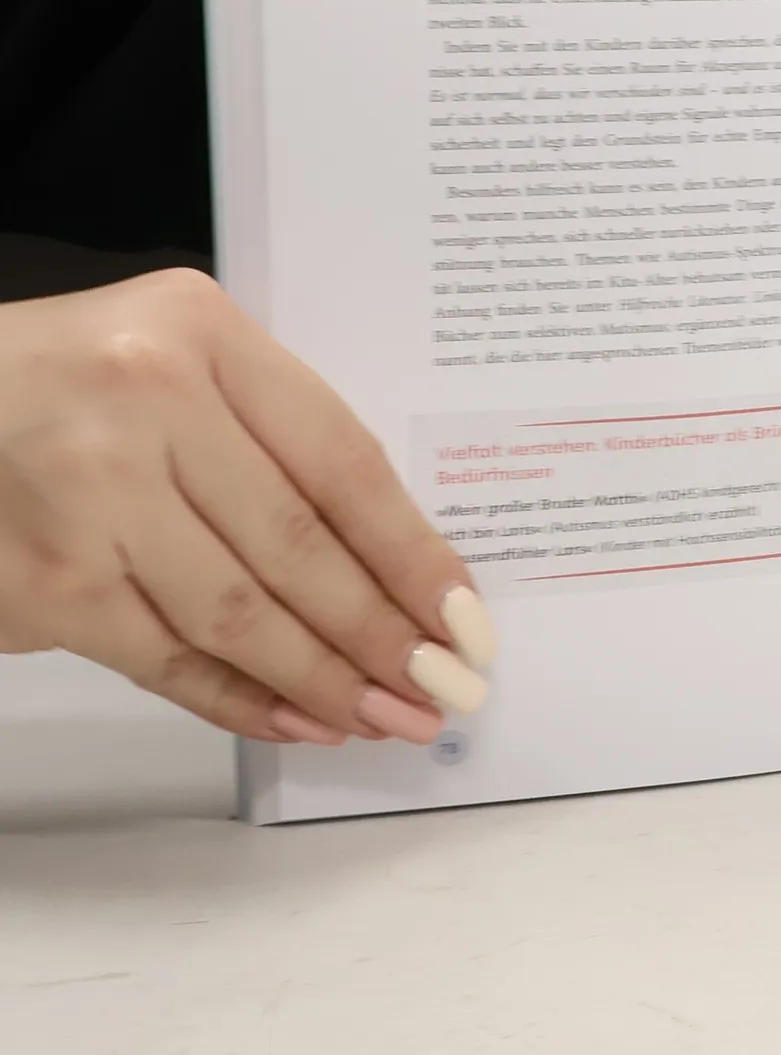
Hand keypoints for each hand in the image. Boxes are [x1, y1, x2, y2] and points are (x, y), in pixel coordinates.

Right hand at [0, 269, 495, 744]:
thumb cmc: (71, 381)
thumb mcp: (178, 357)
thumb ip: (270, 432)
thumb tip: (390, 561)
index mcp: (200, 333)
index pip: (339, 460)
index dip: (411, 548)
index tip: (464, 613)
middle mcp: (144, 405)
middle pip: (297, 544)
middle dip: (382, 632)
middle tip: (444, 687)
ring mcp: (83, 499)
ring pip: (237, 614)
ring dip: (324, 681)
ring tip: (389, 718)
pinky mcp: (37, 582)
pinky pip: (162, 659)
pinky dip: (239, 701)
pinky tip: (298, 722)